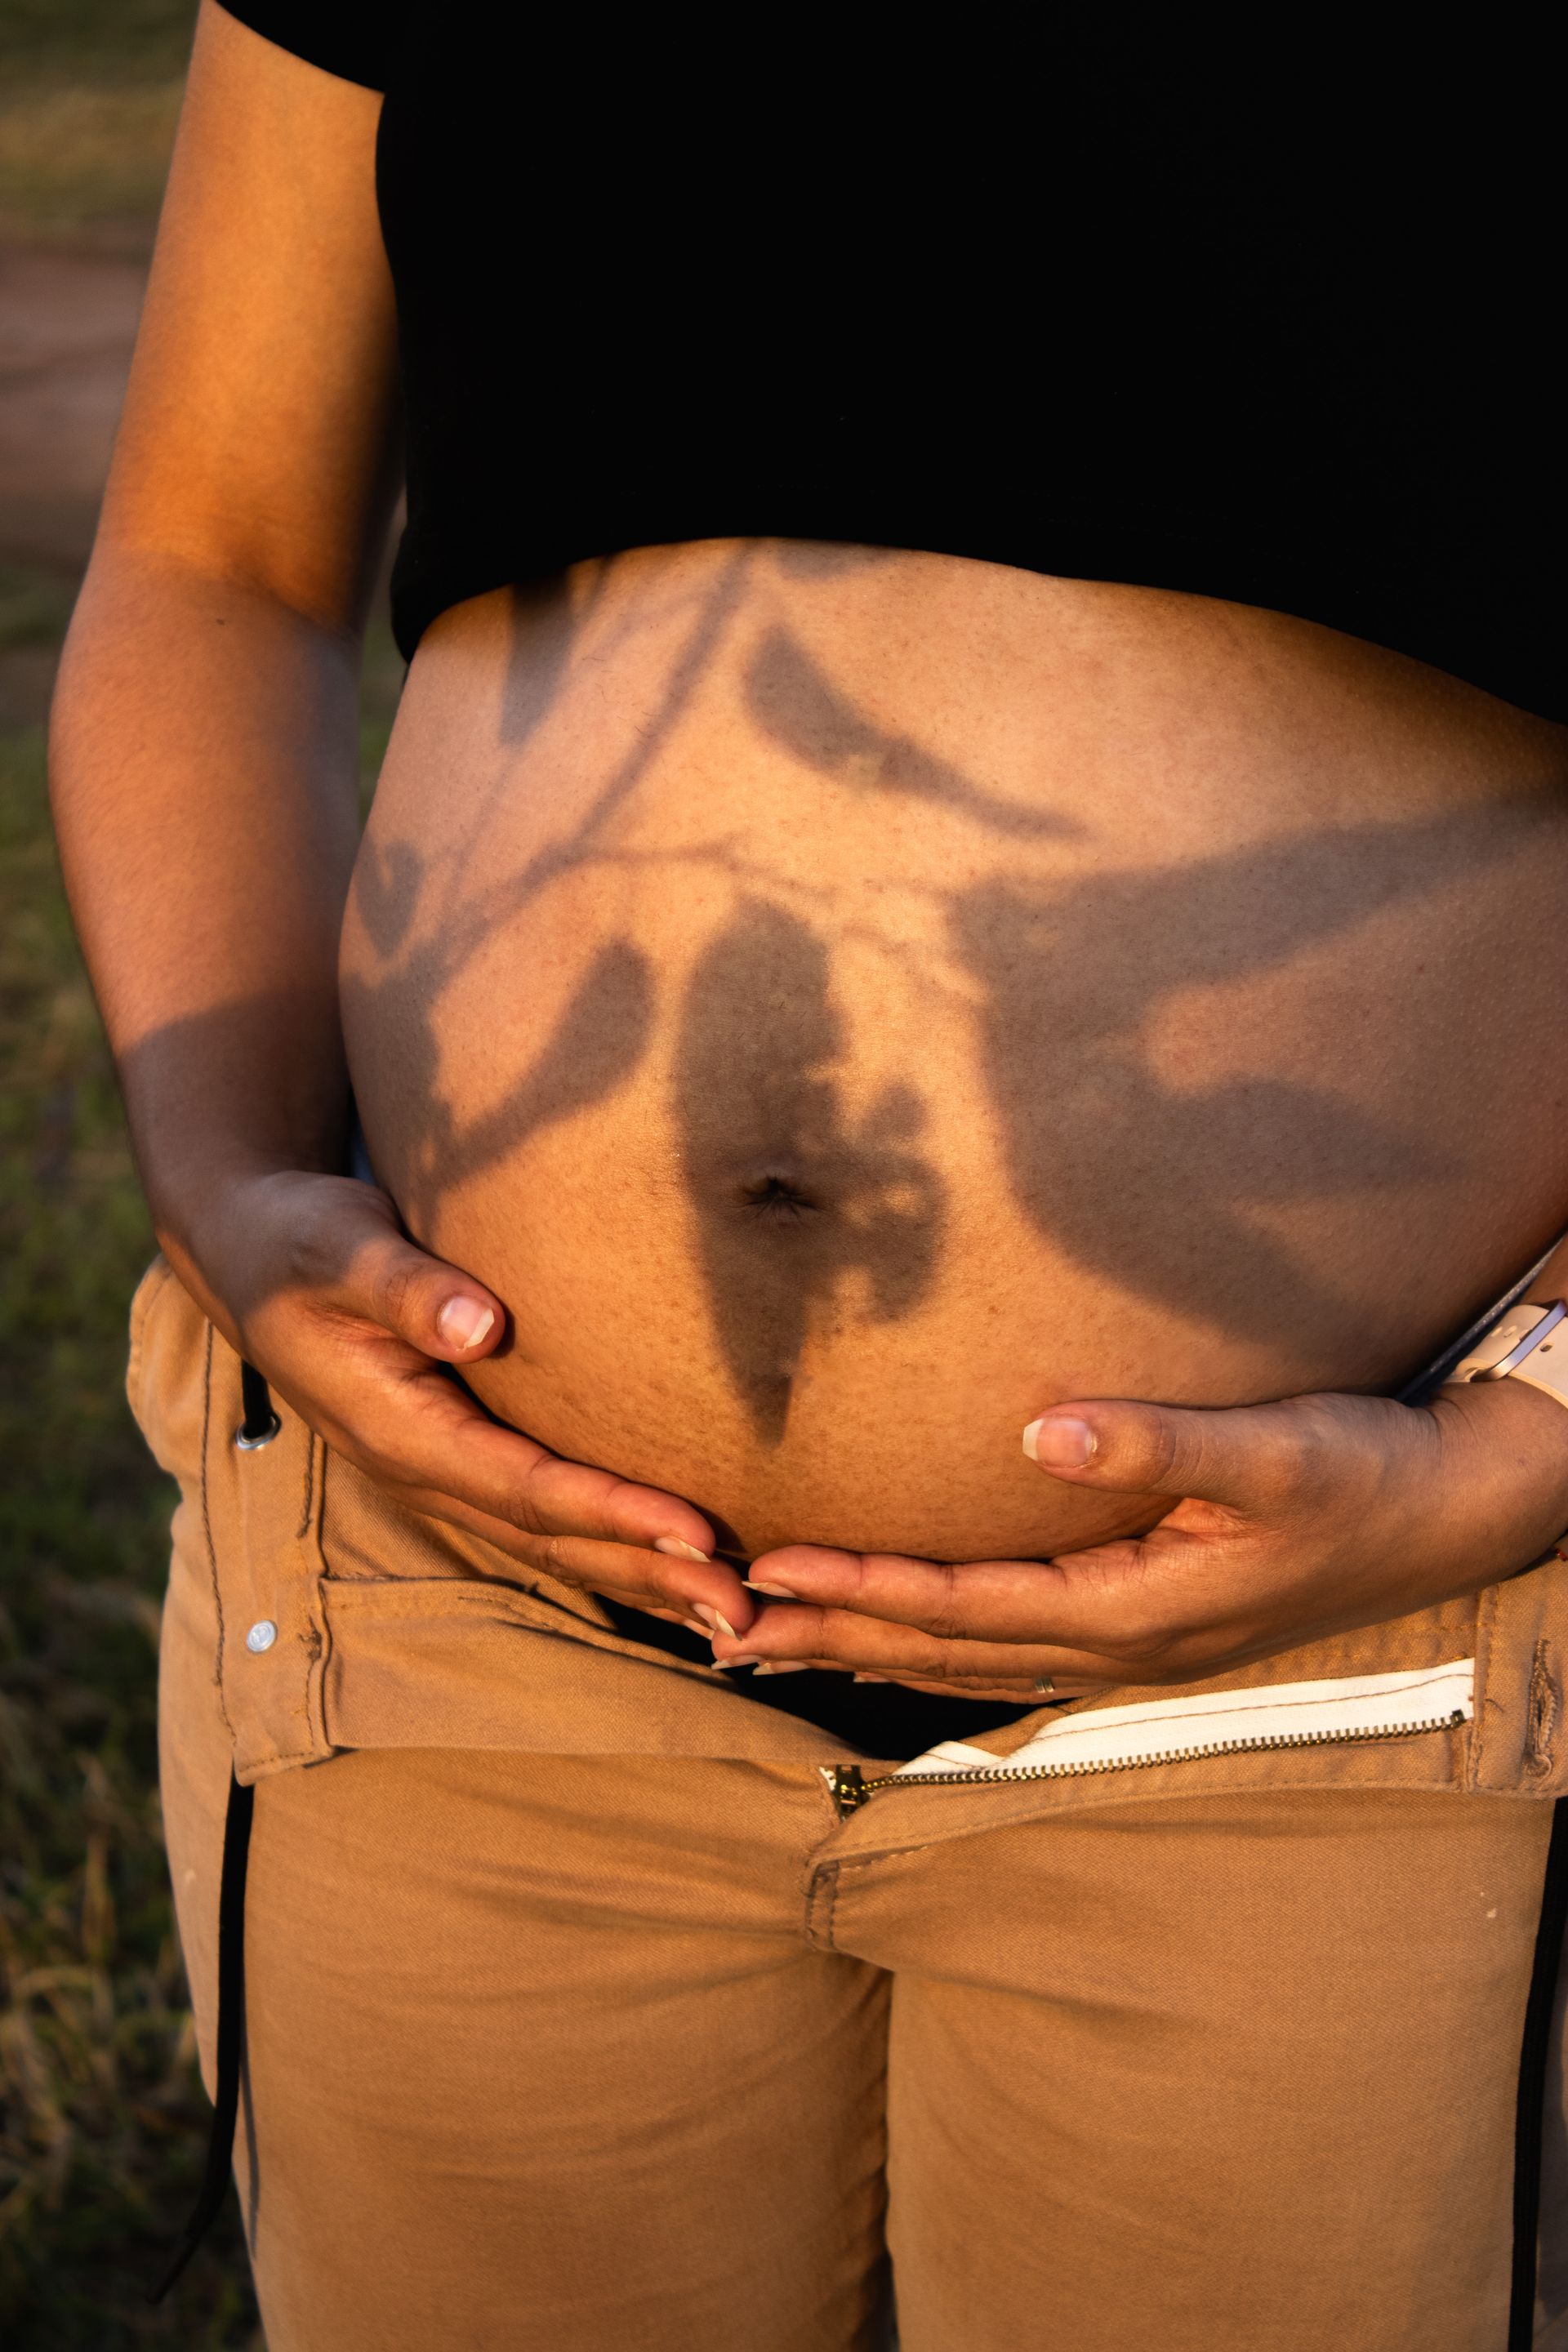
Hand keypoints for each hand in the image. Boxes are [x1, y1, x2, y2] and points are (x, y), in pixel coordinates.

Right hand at [167, 1165, 758, 1637]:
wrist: (257, 1253)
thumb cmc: (300, 1239)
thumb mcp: (336, 1245)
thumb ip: (404, 1286)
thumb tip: (481, 1325)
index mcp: (400, 1431)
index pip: (526, 1488)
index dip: (612, 1512)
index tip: (697, 1530)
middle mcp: (426, 1470)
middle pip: (552, 1542)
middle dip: (649, 1576)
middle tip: (744, 1613)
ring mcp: (444, 1473)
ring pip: (554, 1546)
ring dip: (642, 1580)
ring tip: (734, 1617)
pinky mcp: (464, 1457)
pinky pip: (546, 1521)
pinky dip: (613, 1549)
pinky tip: (677, 1566)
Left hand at [717, 1378, 1567, 1693]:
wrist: (1446, 1511)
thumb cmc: (1362, 1474)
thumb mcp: (1273, 1452)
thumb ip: (1158, 1444)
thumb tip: (1038, 1432)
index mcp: (1134, 1609)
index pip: (965, 1608)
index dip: (863, 1593)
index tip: (769, 1573)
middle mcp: (1118, 1643)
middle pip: (945, 1654)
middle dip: (833, 1640)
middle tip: (721, 1632)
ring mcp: (1130, 1643)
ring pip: (969, 1660)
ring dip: (870, 1650)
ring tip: (776, 1644)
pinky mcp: (1142, 1620)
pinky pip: (1009, 1646)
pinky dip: (935, 1644)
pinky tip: (899, 1634)